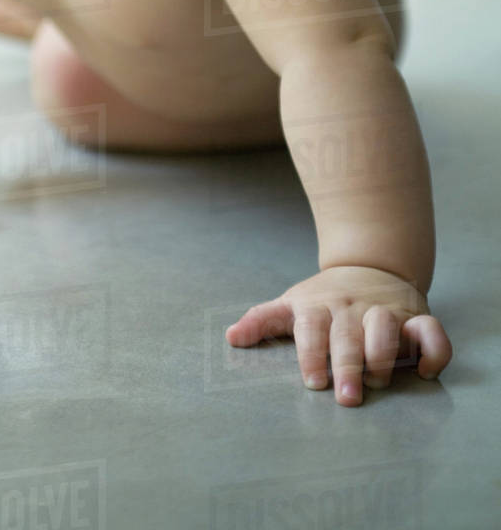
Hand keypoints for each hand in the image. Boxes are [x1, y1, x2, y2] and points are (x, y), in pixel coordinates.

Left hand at [225, 265, 452, 405]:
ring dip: (383, 356)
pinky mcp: (415, 317)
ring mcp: (384, 311)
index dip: (312, 354)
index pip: (311, 328)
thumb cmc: (323, 299)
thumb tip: (231, 338)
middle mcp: (351, 308)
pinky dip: (434, 350)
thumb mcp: (291, 304)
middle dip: (348, 366)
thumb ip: (263, 320)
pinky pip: (431, 332)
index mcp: (319, 306)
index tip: (313, 382)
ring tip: (377, 382)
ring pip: (386, 328)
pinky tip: (424, 371)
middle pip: (348, 335)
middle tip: (346, 398)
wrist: (368, 267)